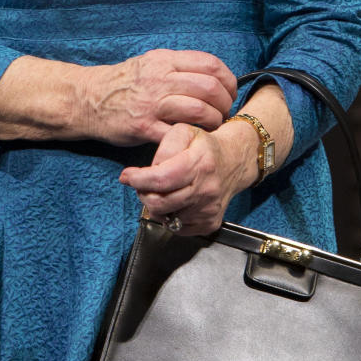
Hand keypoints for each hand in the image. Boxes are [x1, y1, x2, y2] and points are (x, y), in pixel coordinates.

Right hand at [80, 49, 237, 146]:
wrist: (88, 99)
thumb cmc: (124, 82)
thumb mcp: (151, 63)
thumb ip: (179, 66)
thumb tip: (213, 75)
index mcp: (165, 61)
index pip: (211, 64)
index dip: (228, 80)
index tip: (229, 93)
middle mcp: (160, 79)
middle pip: (209, 88)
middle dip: (224, 103)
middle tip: (223, 113)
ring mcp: (152, 104)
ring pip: (198, 110)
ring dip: (213, 121)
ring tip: (212, 127)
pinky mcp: (143, 127)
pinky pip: (177, 132)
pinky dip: (191, 137)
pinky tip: (192, 138)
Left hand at [119, 117, 259, 234]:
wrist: (234, 162)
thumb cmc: (204, 146)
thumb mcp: (183, 132)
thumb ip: (164, 148)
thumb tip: (150, 170)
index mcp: (200, 164)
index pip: (162, 179)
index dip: (139, 179)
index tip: (127, 176)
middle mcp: (206, 189)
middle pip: (160, 202)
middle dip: (143, 193)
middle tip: (143, 184)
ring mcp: (209, 209)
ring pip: (166, 217)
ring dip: (156, 205)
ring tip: (162, 191)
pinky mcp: (210, 223)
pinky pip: (177, 228)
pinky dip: (170, 216)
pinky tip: (175, 201)